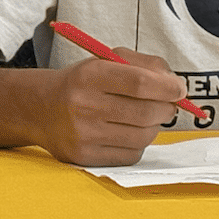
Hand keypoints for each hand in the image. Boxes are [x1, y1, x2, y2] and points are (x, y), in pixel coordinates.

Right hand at [33, 48, 186, 166]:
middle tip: (168, 104)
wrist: (40, 108)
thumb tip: (176, 87)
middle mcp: (83, 105)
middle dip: (167, 108)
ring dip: (154, 126)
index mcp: (89, 75)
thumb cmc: (82, 83)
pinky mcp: (85, 157)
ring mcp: (83, 135)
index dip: (168, 87)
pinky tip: (127, 132)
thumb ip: (144, 65)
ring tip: (144, 117)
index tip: (179, 89)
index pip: (140, 83)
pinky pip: (131, 154)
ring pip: (143, 136)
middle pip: (146, 112)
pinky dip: (138, 144)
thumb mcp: (105, 61)